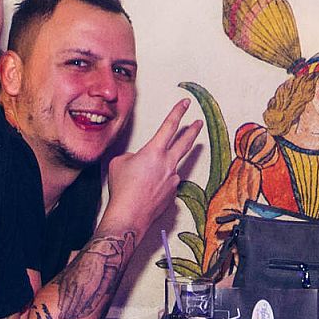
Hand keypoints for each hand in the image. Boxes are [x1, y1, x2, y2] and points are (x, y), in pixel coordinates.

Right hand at [102, 100, 203, 235]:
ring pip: (170, 167)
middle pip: (185, 142)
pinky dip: (158, 184)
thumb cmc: (123, 189)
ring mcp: (173, 179)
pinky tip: (146, 192)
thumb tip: (140, 161)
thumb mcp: (120, 163)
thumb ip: (134, 156)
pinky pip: (166, 183)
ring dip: (161, 169)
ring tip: (143, 179)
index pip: (169, 125)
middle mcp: (168, 164)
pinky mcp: (173, 194)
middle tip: (198, 123)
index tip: (186, 103)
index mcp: (155, 151)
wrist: (130, 215)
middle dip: (193, 130)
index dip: (178, 112)